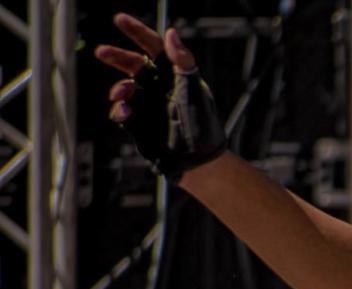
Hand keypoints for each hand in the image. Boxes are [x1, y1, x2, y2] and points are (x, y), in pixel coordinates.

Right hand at [95, 14, 226, 182]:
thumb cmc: (202, 123)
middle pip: (132, 64)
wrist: (197, 159)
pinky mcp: (138, 122)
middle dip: (116, 56)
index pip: (153, 47)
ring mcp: (147, 104)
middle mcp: (159, 86)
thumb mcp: (194, 89)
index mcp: (174, 75)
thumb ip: (182, 61)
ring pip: (123, 88)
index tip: (119, 19)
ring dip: (118, 88)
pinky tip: (123, 112)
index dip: (136, 32)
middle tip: (101, 52)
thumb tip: (171, 32)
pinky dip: (118, 109)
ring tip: (120, 95)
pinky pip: (120, 111)